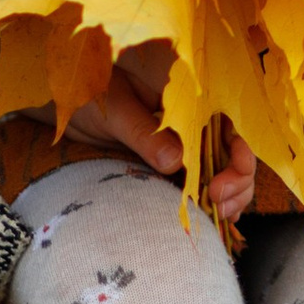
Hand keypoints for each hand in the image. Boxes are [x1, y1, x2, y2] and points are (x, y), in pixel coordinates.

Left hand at [63, 47, 256, 222]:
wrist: (64, 98)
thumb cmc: (86, 90)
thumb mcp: (112, 108)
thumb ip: (143, 132)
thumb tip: (176, 162)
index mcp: (187, 89)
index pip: (231, 119)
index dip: (239, 154)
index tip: (218, 185)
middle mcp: (195, 110)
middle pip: (236, 146)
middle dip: (239, 179)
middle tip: (218, 204)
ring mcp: (188, 133)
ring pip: (227, 163)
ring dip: (233, 192)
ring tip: (219, 215)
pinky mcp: (177, 154)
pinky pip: (206, 173)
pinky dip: (217, 195)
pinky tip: (217, 215)